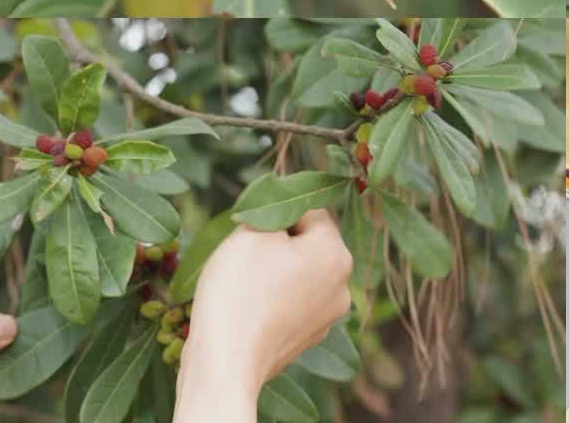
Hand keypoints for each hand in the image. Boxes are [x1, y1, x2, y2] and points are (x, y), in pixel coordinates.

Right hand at [175, 209, 352, 421]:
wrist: (225, 364)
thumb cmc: (238, 290)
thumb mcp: (251, 232)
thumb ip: (271, 209)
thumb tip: (280, 204)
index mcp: (337, 253)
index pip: (310, 210)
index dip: (277, 210)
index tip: (251, 222)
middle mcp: (343, 285)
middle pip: (309, 243)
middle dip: (279, 242)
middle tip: (245, 253)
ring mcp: (328, 316)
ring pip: (301, 273)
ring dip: (277, 269)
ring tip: (245, 282)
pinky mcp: (308, 338)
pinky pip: (293, 303)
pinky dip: (274, 298)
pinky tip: (250, 306)